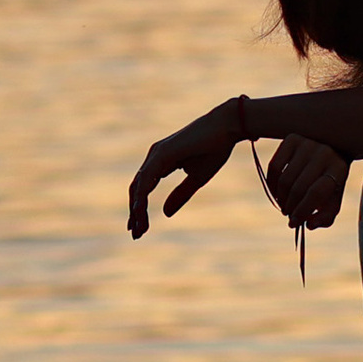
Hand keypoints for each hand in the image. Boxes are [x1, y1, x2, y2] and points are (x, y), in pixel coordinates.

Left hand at [128, 98, 248, 235]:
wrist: (227, 127)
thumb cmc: (215, 149)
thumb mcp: (197, 179)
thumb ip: (180, 195)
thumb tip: (165, 213)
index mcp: (161, 161)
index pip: (144, 188)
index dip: (140, 208)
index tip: (140, 229)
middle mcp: (154, 156)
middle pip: (136, 189)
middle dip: (135, 213)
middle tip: (136, 234)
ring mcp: (156, 154)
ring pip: (139, 187)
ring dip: (137, 210)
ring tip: (139, 229)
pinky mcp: (162, 154)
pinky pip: (146, 180)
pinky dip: (142, 198)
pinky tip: (140, 212)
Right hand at [261, 136, 349, 230]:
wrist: (333, 148)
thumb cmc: (332, 179)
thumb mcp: (334, 197)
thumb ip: (326, 216)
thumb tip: (309, 225)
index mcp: (338, 168)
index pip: (315, 193)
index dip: (302, 211)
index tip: (294, 223)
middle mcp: (324, 152)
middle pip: (298, 188)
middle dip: (290, 207)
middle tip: (288, 214)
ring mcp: (307, 143)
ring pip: (285, 179)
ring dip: (281, 198)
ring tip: (284, 204)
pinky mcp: (292, 139)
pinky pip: (274, 166)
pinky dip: (272, 184)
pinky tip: (277, 192)